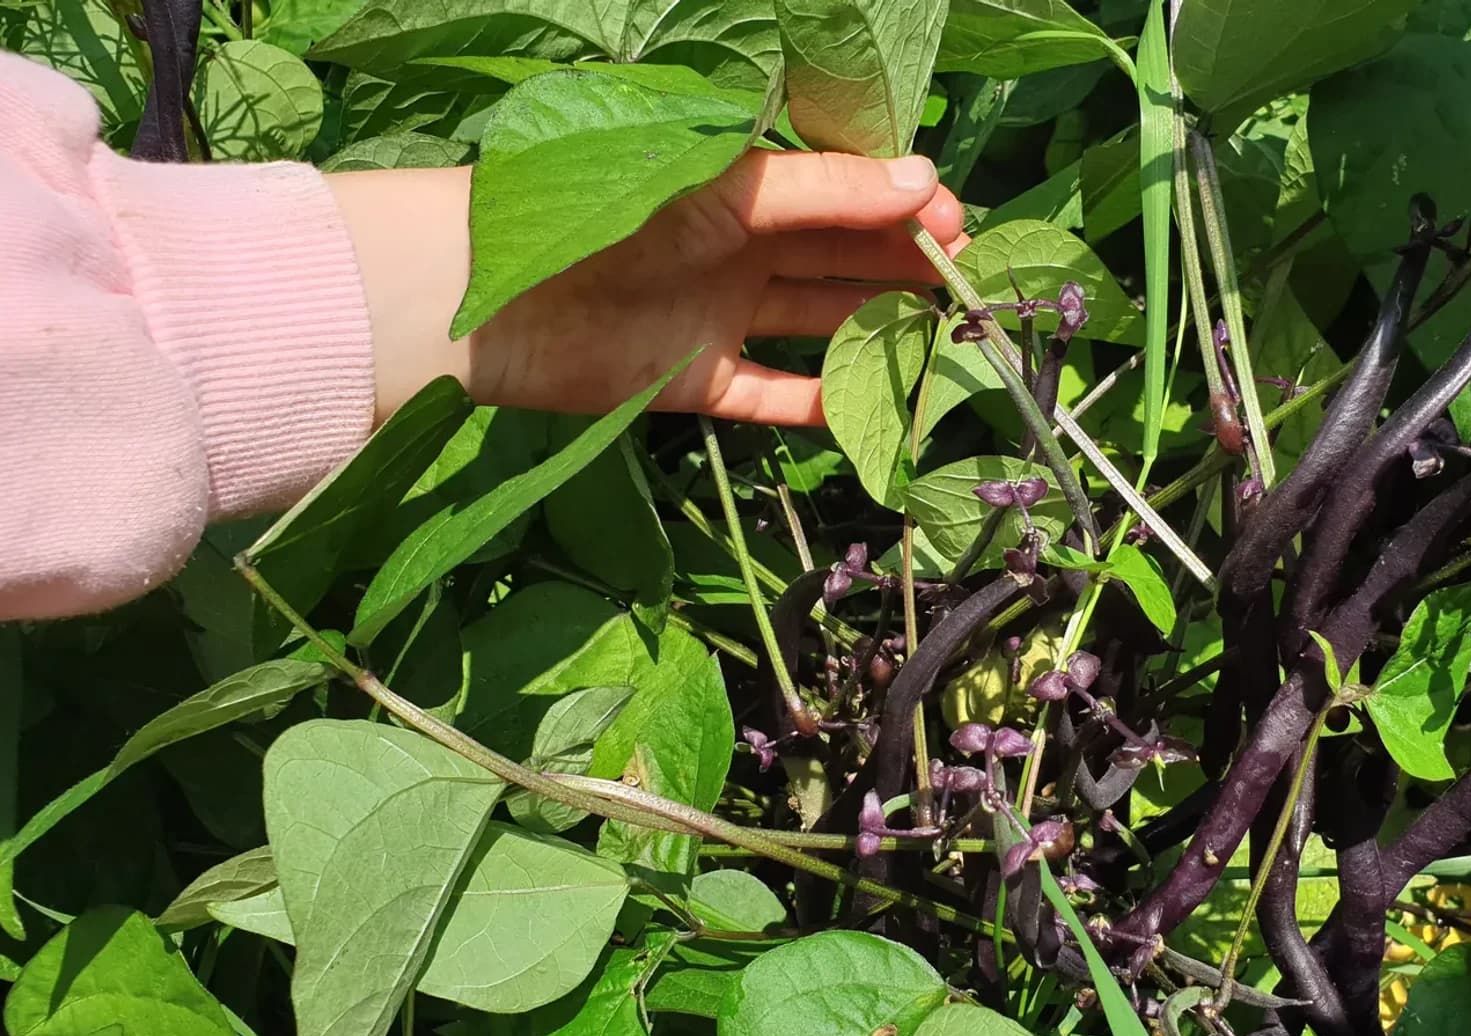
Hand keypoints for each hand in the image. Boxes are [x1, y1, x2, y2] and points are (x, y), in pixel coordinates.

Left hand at [329, 151, 966, 425]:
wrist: (491, 300)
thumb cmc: (608, 220)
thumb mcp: (727, 193)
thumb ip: (824, 191)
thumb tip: (930, 183)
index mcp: (744, 189)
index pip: (844, 196)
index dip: (905, 213)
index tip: (960, 235)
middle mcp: (738, 249)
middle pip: (840, 260)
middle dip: (906, 272)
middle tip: (975, 294)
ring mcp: (718, 315)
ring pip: (817, 323)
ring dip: (876, 333)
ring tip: (945, 348)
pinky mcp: (694, 379)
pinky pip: (771, 394)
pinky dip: (818, 404)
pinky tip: (872, 412)